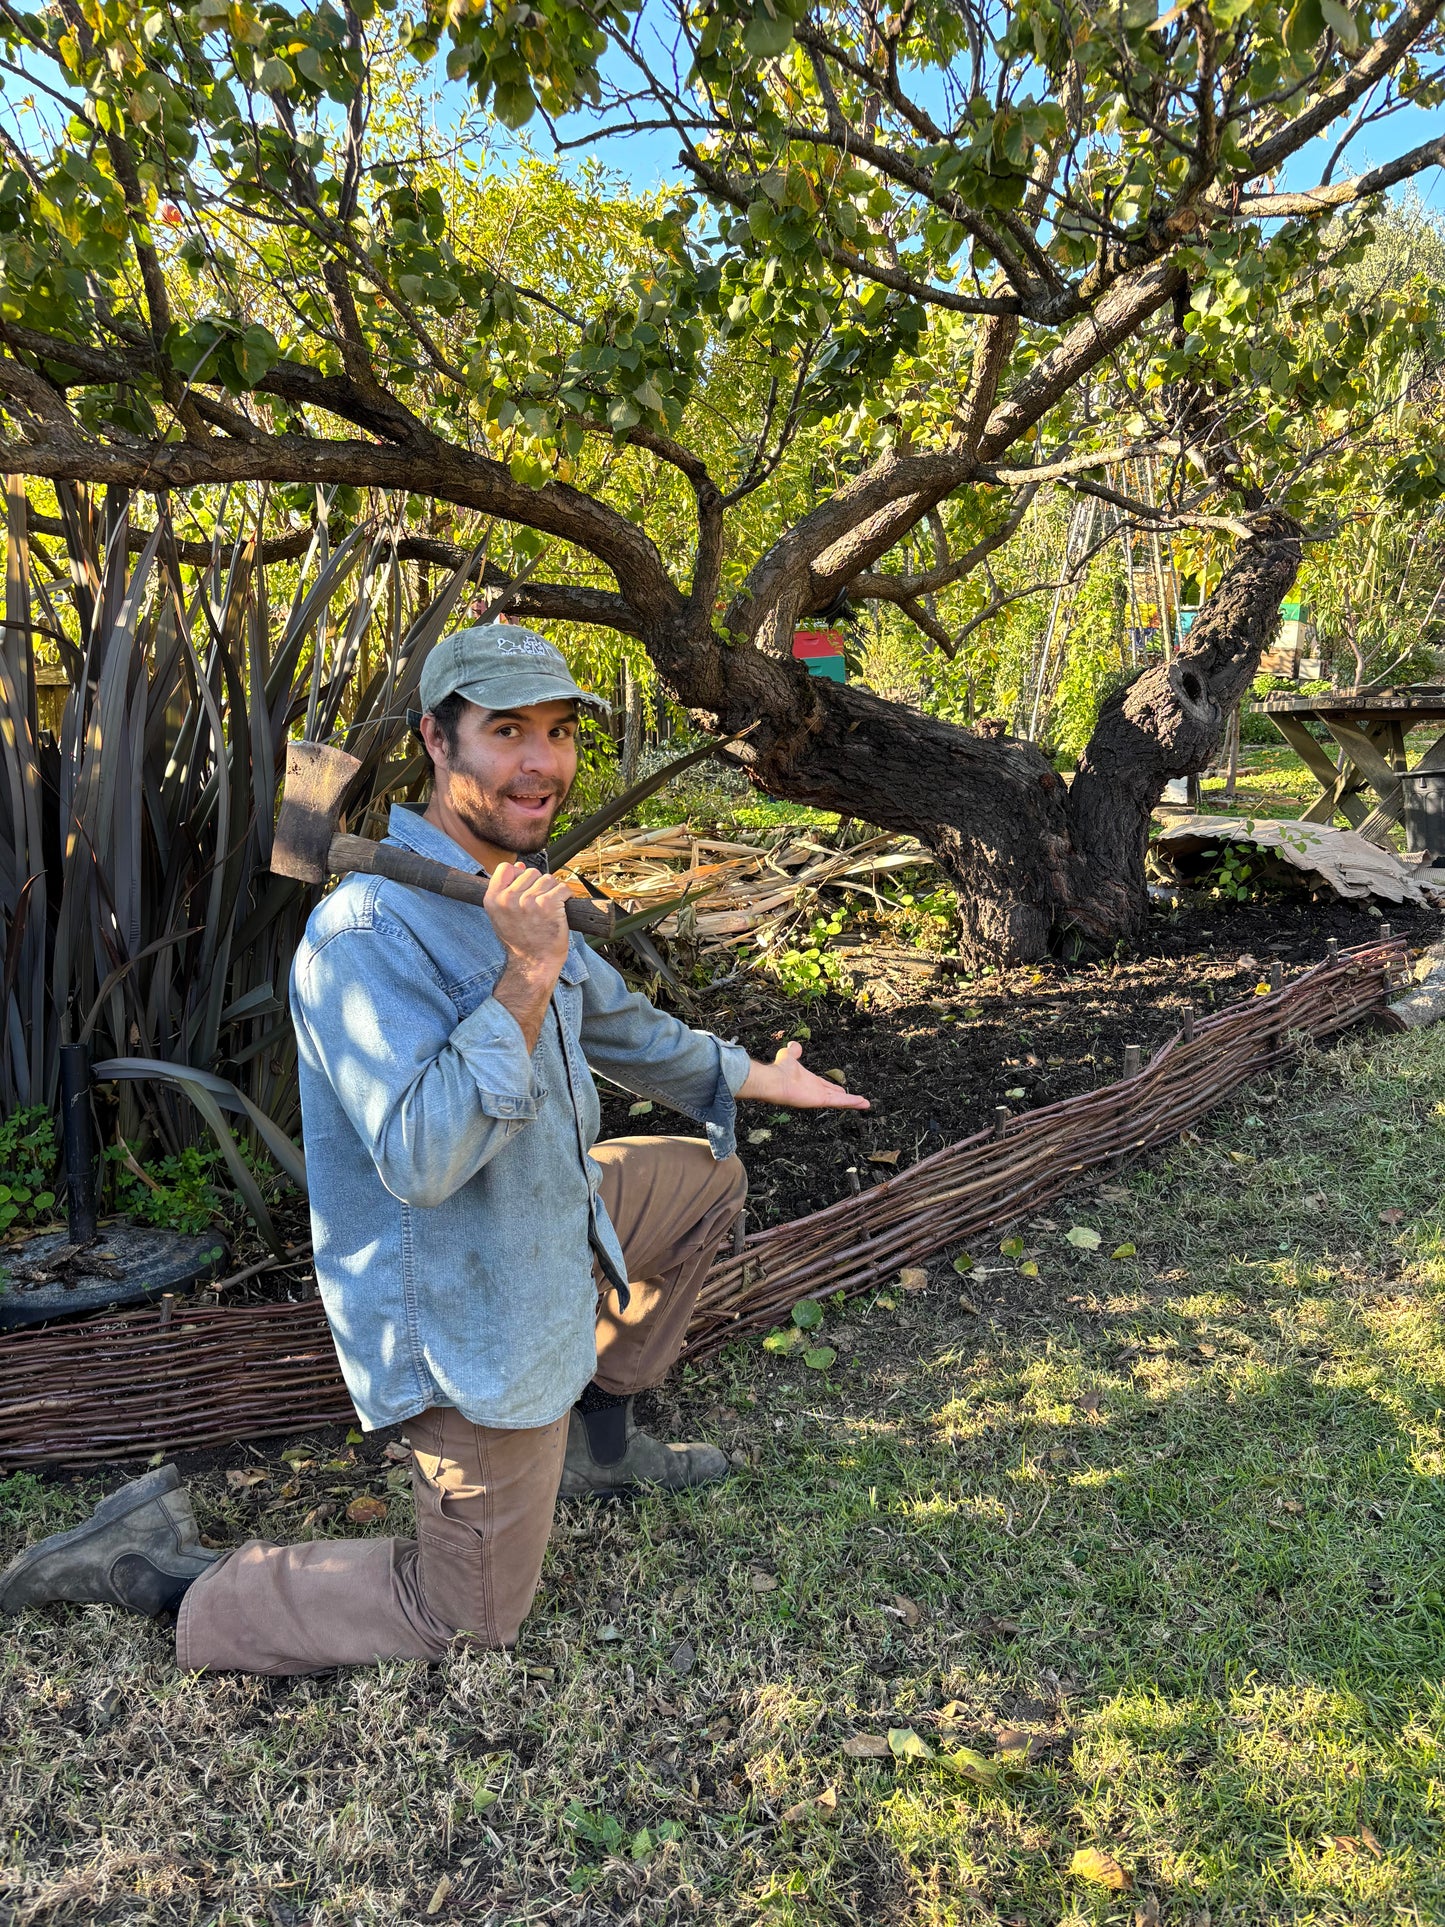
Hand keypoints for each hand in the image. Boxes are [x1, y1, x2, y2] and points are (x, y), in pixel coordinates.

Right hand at [485, 862, 570, 1051]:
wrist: (534, 964)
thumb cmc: (520, 941)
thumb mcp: (502, 916)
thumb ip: (506, 891)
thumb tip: (519, 867)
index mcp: (492, 899)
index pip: (505, 868)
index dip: (518, 876)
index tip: (526, 890)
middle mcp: (508, 899)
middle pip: (530, 872)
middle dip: (538, 885)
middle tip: (540, 906)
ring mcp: (527, 901)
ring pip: (548, 879)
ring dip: (553, 892)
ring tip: (550, 910)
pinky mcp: (547, 904)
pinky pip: (562, 888)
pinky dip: (566, 897)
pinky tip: (562, 909)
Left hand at [737, 1041, 869, 1110]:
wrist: (774, 1080)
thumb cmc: (779, 1070)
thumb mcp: (788, 1055)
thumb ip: (793, 1051)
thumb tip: (794, 1044)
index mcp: (809, 1082)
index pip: (825, 1086)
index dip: (834, 1088)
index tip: (842, 1089)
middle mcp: (815, 1091)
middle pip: (835, 1095)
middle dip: (846, 1098)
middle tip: (858, 1101)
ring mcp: (819, 1097)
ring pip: (840, 1100)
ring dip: (853, 1102)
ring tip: (866, 1104)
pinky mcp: (821, 1100)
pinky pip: (839, 1101)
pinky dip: (852, 1102)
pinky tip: (863, 1103)